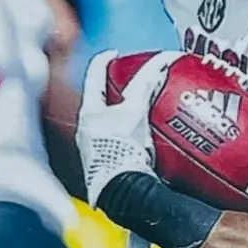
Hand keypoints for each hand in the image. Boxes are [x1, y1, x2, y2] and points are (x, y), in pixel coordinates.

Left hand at [76, 49, 174, 209]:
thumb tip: (160, 63)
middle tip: (135, 84)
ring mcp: (97, 150)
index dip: (106, 60)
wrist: (123, 193)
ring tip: (147, 112)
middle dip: (119, 91)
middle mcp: (88, 131)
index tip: (116, 54)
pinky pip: (122, 144)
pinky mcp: (111, 166)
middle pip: (103, 101)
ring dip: (127, 117)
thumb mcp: (135, 113)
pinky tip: (150, 141)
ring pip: (111, 124)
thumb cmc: (121, 153)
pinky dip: (135, 138)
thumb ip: (145, 86)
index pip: (95, 75)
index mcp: (89, 113)